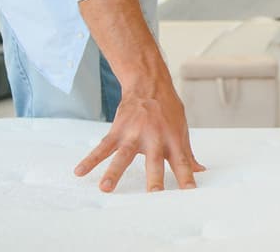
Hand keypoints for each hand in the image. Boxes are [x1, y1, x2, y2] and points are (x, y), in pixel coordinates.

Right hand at [74, 80, 204, 192]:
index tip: (189, 192)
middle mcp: (154, 138)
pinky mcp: (118, 131)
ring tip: (106, 188)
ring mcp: (134, 134)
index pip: (182, 161)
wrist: (148, 84)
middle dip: (154, 178)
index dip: (186, 176)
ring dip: (114, 172)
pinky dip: (91, 159)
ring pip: (123, 155)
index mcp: (172, 139)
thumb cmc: (167, 108)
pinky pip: (103, 147)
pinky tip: (80, 171)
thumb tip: (199, 170)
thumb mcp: (181, 128)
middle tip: (153, 195)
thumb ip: (187, 152)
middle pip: (154, 161)